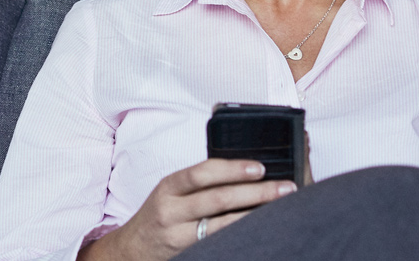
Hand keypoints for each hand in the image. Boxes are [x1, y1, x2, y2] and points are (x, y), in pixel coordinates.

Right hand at [77, 159, 296, 260]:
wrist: (132, 249)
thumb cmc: (160, 215)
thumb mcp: (171, 192)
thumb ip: (199, 182)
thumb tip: (245, 171)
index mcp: (169, 186)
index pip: (202, 172)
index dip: (233, 169)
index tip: (260, 167)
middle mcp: (171, 209)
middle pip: (217, 198)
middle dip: (256, 192)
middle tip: (286, 188)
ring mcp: (178, 234)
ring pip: (223, 225)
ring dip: (255, 215)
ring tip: (280, 208)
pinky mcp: (187, 252)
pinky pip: (219, 243)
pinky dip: (242, 235)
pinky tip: (260, 231)